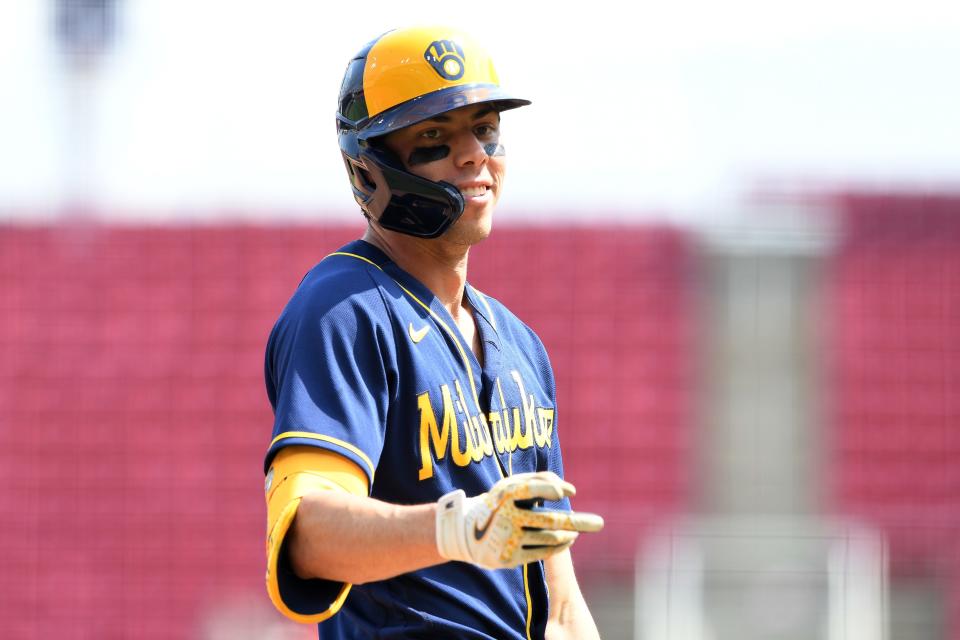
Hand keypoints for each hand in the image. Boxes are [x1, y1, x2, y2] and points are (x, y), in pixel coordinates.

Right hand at [435, 472, 603, 568]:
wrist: (468, 533)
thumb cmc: (501, 502)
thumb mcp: (512, 485)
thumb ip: (541, 479)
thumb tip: (569, 491)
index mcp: (504, 493)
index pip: (530, 488)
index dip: (550, 489)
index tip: (570, 493)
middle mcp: (505, 516)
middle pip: (549, 520)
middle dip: (578, 522)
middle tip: (600, 523)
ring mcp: (507, 538)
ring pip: (549, 538)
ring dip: (569, 534)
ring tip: (578, 531)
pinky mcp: (509, 558)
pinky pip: (542, 552)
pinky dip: (559, 546)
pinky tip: (568, 540)